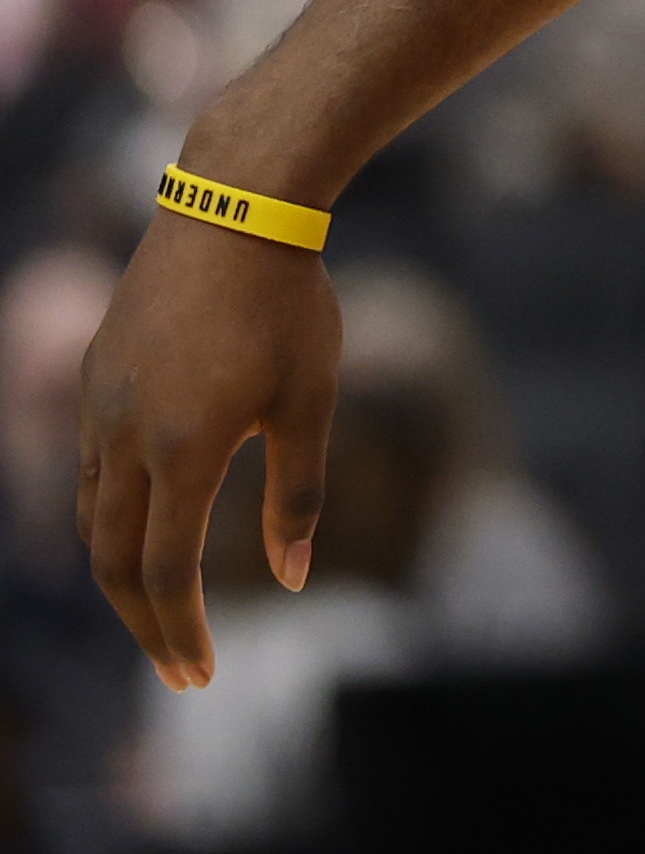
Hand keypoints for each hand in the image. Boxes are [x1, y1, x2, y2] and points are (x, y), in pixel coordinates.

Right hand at [77, 210, 337, 686]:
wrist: (234, 209)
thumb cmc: (290, 304)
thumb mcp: (310, 400)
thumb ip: (297, 493)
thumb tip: (290, 578)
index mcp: (181, 449)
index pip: (166, 573)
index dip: (182, 633)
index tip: (201, 678)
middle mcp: (122, 436)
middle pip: (114, 562)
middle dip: (146, 625)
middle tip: (181, 669)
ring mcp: (98, 405)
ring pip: (93, 518)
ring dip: (123, 573)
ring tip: (163, 609)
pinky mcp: (95, 376)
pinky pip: (89, 469)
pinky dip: (111, 516)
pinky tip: (145, 525)